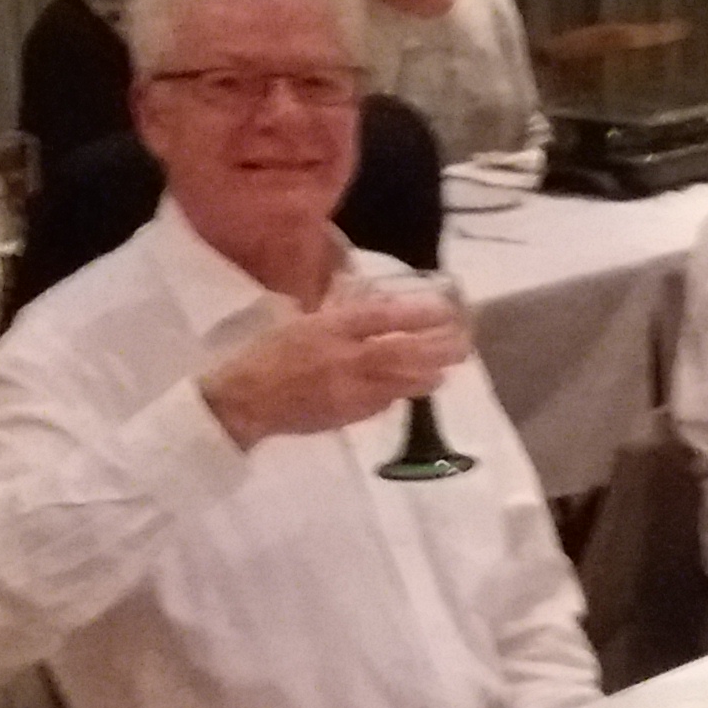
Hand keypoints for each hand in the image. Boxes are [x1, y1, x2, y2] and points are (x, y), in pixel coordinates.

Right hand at [199, 296, 468, 444]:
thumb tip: (362, 292)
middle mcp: (343, 358)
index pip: (381, 318)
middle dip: (435, 348)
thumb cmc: (266, 353)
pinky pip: (381, 403)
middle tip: (462, 344)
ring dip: (426, 375)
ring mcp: (347, 390)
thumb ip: (332, 308)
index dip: (416, 314)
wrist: (245, 400)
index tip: (444, 309)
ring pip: (397, 382)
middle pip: (399, 352)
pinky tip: (416, 388)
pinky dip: (400, 394)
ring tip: (449, 369)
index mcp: (328, 328)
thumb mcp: (297, 319)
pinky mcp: (345, 415)